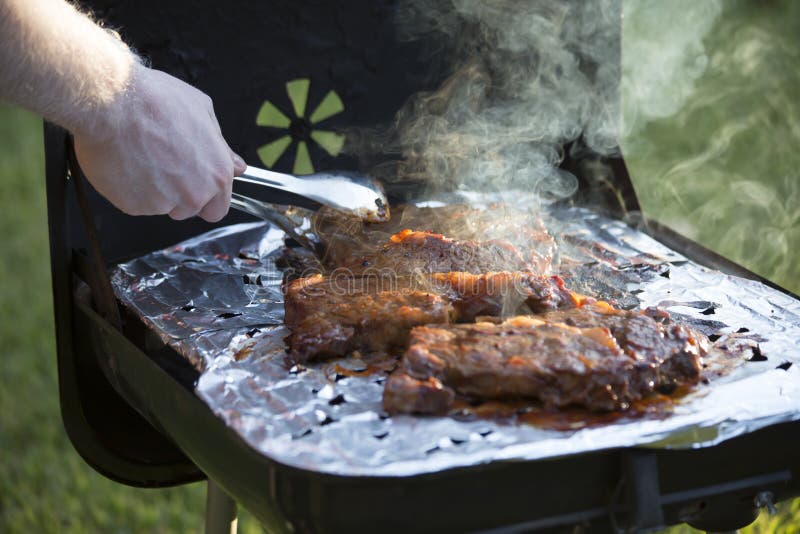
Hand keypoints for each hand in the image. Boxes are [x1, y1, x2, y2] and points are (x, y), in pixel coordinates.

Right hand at [73, 64, 245, 221]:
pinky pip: (134, 203)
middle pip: (188, 210)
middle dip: (178, 196)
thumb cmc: (155, 101)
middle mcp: (194, 194)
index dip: (206, 197)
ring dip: (152, 191)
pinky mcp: (133, 206)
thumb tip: (237, 165)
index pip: (218, 208)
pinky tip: (126, 162)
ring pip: (160, 207)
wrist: (110, 104)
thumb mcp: (202, 111)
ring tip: (141, 157)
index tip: (194, 185)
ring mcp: (163, 204)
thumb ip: (221, 147)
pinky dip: (129, 189)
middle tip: (163, 166)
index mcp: (217, 174)